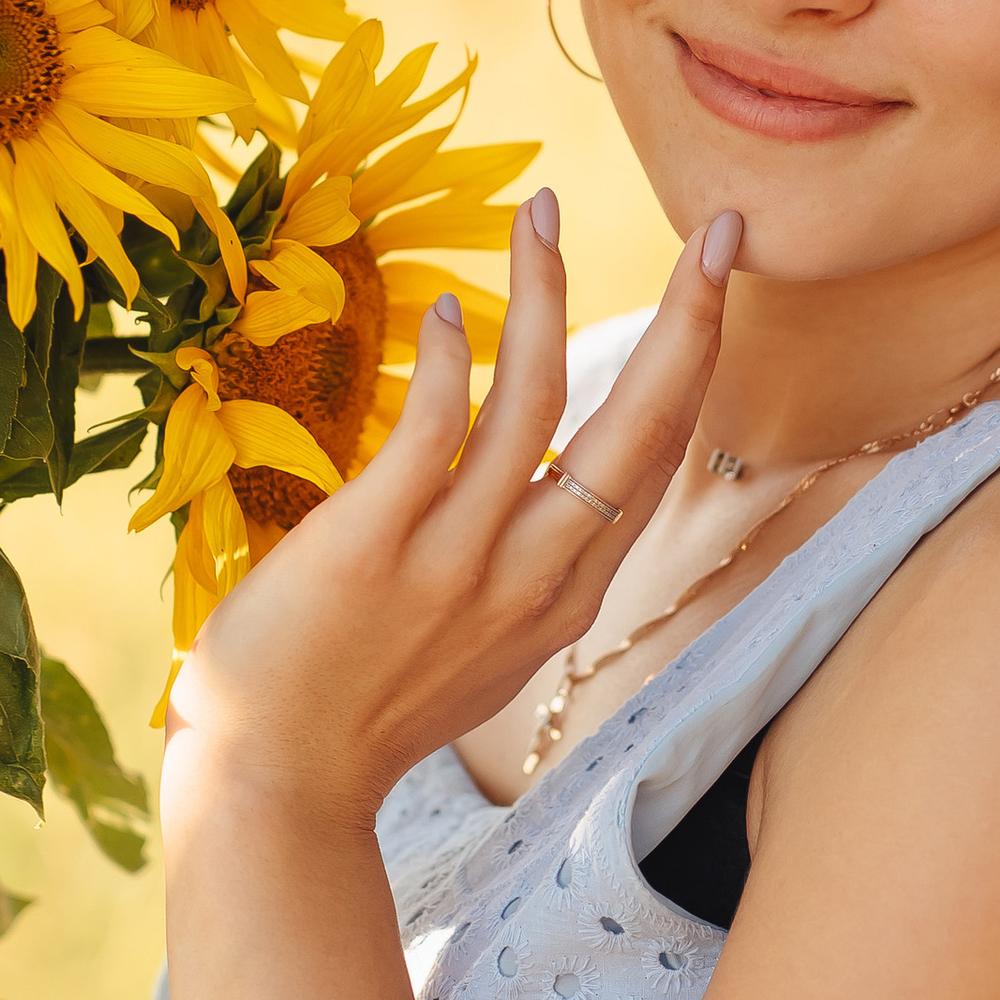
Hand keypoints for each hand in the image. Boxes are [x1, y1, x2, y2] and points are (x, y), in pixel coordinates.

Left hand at [170, 192, 743, 819]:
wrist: (279, 785)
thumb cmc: (366, 707)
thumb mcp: (484, 647)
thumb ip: (528, 572)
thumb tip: (546, 497)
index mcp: (567, 595)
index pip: (656, 460)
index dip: (695, 363)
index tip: (716, 278)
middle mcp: (533, 577)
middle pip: (639, 428)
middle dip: (690, 321)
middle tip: (719, 228)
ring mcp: (458, 564)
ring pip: (536, 407)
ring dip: (547, 297)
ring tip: (543, 214)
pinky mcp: (377, 548)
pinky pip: (434, 433)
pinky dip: (450, 359)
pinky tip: (447, 304)